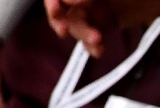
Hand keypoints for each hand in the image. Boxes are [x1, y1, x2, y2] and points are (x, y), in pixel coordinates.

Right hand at [44, 0, 159, 56]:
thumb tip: (69, 1)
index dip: (52, 1)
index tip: (60, 8)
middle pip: (62, 9)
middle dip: (61, 19)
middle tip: (63, 30)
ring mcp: (95, 8)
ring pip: (77, 24)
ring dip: (82, 34)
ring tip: (98, 40)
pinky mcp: (107, 23)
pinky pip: (93, 37)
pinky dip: (93, 46)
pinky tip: (100, 51)